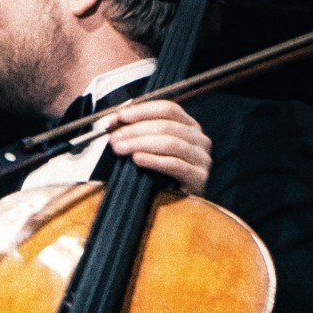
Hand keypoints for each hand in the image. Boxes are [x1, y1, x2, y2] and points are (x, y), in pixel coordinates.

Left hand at [96, 98, 211, 195]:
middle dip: (136, 130)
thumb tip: (111, 120)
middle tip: (114, 137)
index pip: (168, 109)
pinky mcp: (199, 177)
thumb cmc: (160, 172)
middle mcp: (199, 139)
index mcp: (189, 126)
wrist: (178, 204)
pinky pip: (175, 164)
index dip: (142, 110)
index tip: (119, 116)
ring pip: (170, 143)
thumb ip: (134, 131)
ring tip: (120, 148)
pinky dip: (154, 160)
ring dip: (141, 143)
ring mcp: (202, 158)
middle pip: (167, 126)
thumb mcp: (149, 146)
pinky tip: (137, 159)